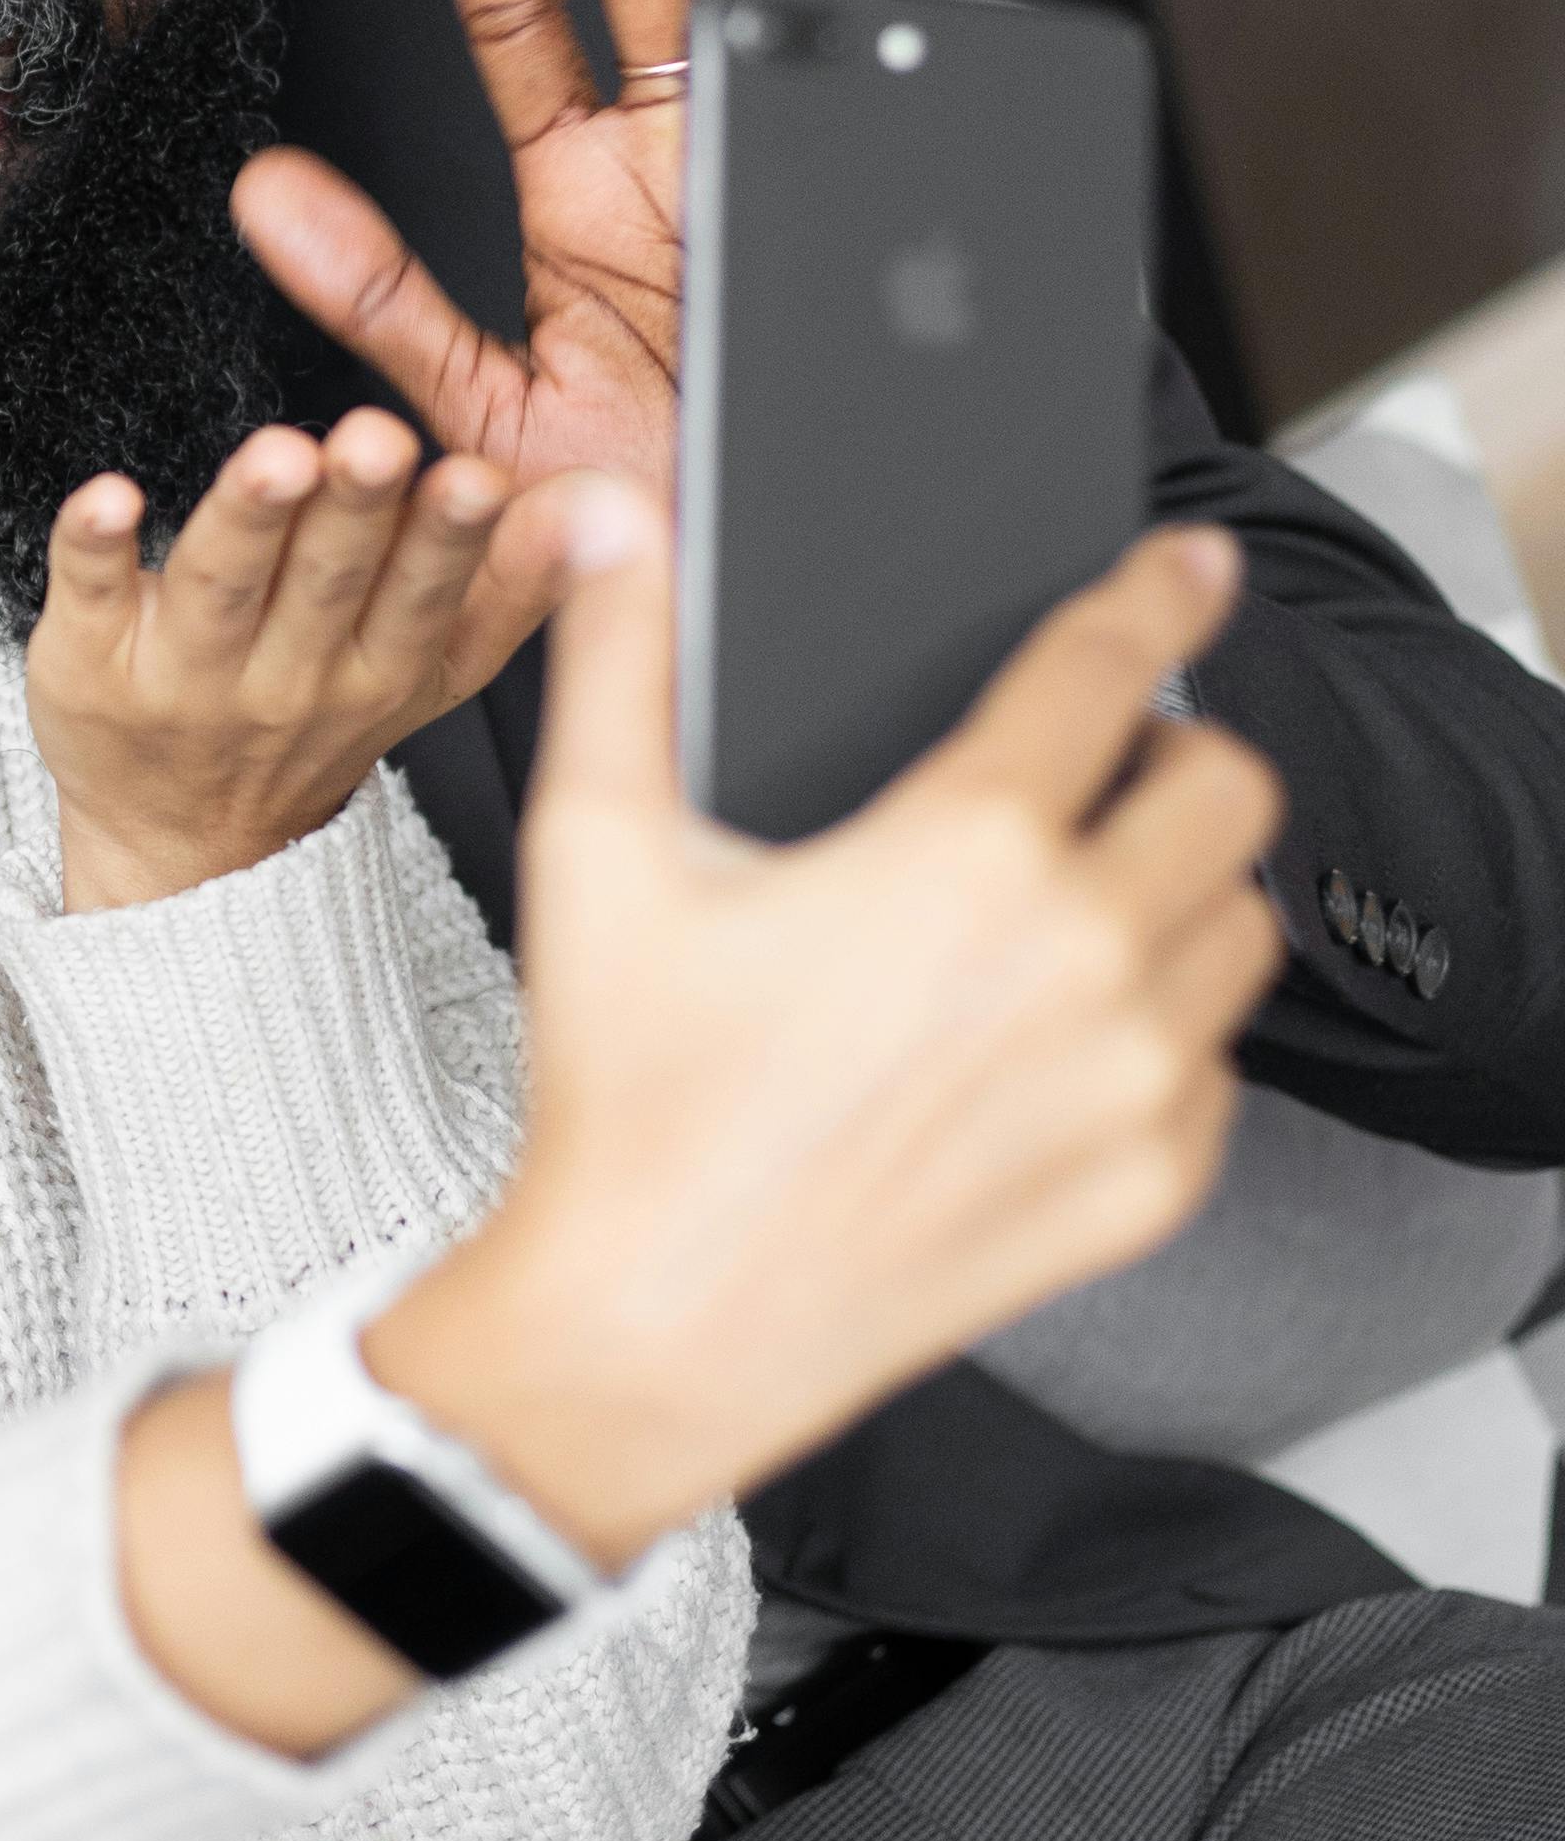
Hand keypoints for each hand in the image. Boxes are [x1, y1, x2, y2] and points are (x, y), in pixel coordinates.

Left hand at [29, 405, 571, 907]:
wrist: (183, 847)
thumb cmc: (308, 723)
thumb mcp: (427, 677)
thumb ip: (508, 593)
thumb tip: (602, 508)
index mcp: (375, 673)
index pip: (419, 604)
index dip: (449, 543)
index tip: (476, 480)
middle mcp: (282, 680)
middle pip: (322, 585)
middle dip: (356, 509)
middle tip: (377, 441)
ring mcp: (179, 675)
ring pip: (216, 586)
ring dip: (247, 515)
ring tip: (276, 455)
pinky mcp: (83, 660)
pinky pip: (83, 596)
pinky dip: (93, 546)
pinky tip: (107, 498)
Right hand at [114, 498, 1281, 1762]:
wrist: (658, 1325)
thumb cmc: (627, 1096)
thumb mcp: (598, 853)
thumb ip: (615, 659)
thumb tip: (610, 515)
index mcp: (960, 851)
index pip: (1108, 668)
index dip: (1156, 592)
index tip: (1189, 567)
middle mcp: (1078, 958)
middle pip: (1229, 787)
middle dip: (1173, 752)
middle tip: (1098, 769)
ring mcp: (1131, 1082)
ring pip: (1242, 925)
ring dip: (1180, 889)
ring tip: (1081, 900)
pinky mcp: (1150, 1185)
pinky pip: (1219, 1063)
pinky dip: (1165, 1031)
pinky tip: (1056, 1035)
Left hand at [231, 0, 907, 518]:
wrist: (737, 618)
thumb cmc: (617, 521)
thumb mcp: (477, 412)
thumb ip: (373, 296)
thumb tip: (255, 191)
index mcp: (578, 194)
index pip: (518, 13)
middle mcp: (676, 161)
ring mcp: (772, 178)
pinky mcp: (857, 226)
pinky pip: (877, 98)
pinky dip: (874, 15)